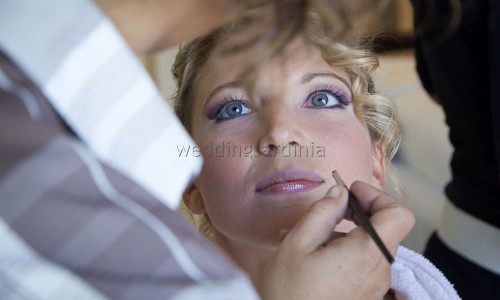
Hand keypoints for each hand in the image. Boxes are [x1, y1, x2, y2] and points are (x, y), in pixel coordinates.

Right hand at [258, 181, 414, 299]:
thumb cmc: (290, 292)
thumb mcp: (298, 244)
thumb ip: (322, 212)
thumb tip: (338, 193)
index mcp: (366, 254)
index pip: (399, 214)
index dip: (377, 196)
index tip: (351, 193)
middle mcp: (378, 272)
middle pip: (385, 229)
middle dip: (359, 212)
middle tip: (331, 209)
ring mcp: (374, 288)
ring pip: (370, 247)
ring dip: (346, 233)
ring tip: (310, 235)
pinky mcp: (365, 296)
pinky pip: (362, 265)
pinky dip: (345, 252)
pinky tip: (315, 255)